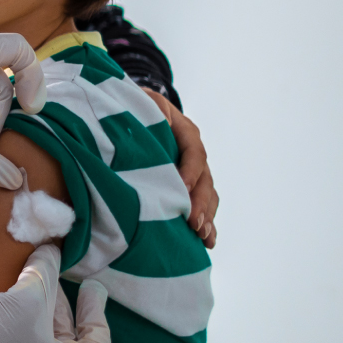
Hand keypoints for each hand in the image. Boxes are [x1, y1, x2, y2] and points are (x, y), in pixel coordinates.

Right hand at [0, 245, 109, 342]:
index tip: (92, 287)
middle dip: (60, 308)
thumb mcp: (27, 298)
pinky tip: (6, 307)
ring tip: (28, 287)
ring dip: (38, 317)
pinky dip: (21, 331)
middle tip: (54, 278)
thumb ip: (45, 272)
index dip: (97, 312)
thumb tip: (51, 249)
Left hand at [144, 89, 216, 247]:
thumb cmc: (135, 106)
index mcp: (185, 130)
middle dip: (200, 202)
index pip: (194, 152)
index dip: (189, 171)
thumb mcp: (142, 102)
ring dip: (206, 216)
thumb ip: (152, 112)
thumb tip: (159, 124)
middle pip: (204, 178)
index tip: (181, 188)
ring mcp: (192, 169)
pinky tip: (207, 240)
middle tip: (194, 223)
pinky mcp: (187, 183)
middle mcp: (193, 151)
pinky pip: (202, 202)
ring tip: (203, 237)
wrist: (134, 108)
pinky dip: (206, 221)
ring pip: (208, 194)